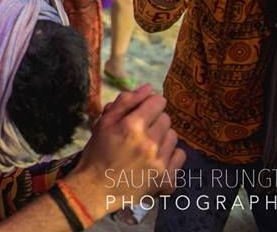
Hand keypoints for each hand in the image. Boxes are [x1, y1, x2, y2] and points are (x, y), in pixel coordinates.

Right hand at [70, 84, 184, 219]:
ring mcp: (160, 163)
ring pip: (174, 136)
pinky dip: (170, 155)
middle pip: (167, 119)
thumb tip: (149, 88)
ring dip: (162, 137)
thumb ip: (126, 101)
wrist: (97, 188)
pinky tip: (155, 159)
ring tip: (146, 146)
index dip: (150, 104)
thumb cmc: (98, 152)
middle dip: (155, 121)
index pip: (158, 102)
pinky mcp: (167, 179)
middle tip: (140, 132)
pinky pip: (180, 155)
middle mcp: (150, 143)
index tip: (142, 111)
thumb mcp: (104, 122)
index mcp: (132, 126)